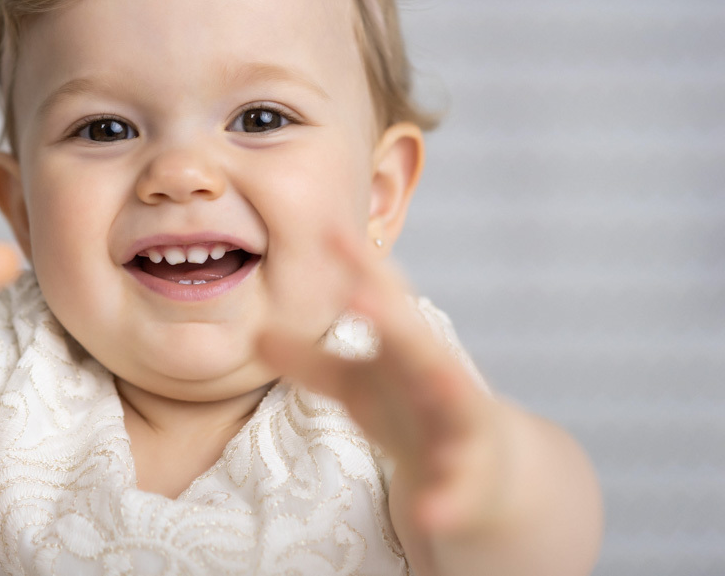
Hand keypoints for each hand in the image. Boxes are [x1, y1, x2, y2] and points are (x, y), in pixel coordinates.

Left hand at [255, 230, 505, 537]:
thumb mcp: (357, 385)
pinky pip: (459, 489)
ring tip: (433, 374)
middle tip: (361, 290)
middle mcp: (437, 375)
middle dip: (392, 314)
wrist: (489, 471)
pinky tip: (431, 514)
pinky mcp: (472, 477)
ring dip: (445, 385)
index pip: (383, 298)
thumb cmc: (412, 411)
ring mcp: (461, 425)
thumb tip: (255, 335)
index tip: (330, 231)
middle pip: (415, 339)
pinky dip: (447, 499)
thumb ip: (310, 360)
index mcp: (405, 348)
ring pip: (456, 401)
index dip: (357, 266)